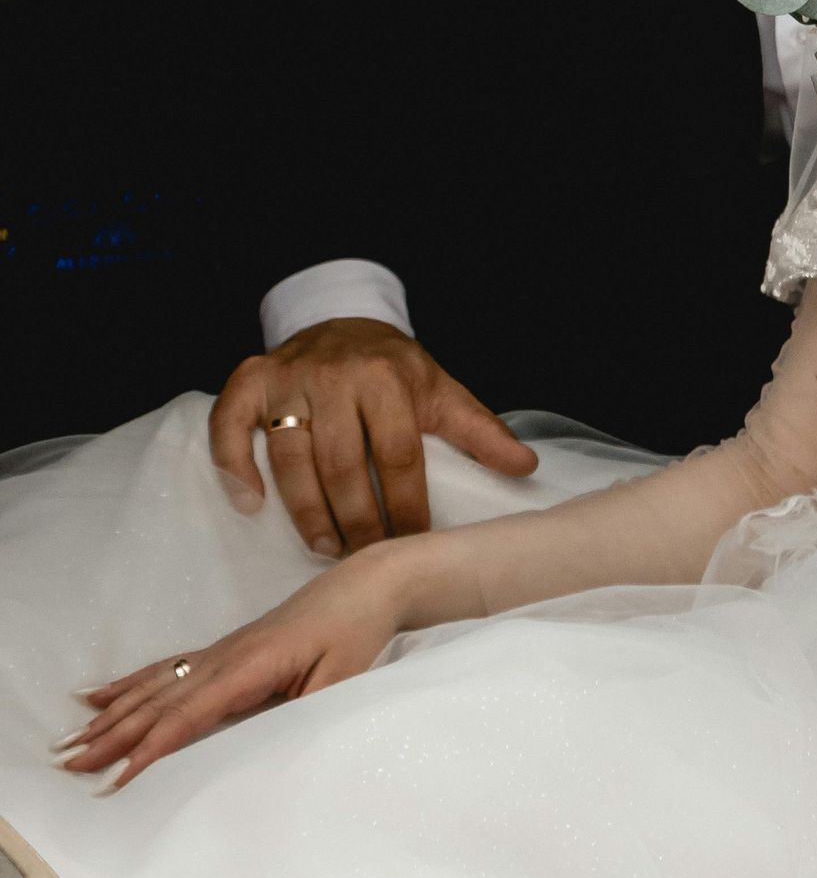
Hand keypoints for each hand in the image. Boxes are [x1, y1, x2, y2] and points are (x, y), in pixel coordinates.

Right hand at [51, 543, 421, 793]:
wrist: (365, 585)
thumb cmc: (354, 630)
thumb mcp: (340, 679)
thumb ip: (302, 715)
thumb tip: (268, 750)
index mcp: (250, 666)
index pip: (189, 714)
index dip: (151, 747)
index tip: (118, 776)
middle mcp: (225, 656)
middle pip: (158, 701)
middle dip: (112, 734)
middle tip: (71, 763)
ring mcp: (221, 650)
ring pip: (154, 685)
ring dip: (111, 712)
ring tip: (71, 737)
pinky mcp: (225, 649)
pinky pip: (167, 669)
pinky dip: (130, 683)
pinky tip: (101, 693)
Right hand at [209, 320, 536, 555]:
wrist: (342, 318)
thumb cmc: (395, 369)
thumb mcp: (440, 391)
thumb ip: (479, 431)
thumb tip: (525, 466)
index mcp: (388, 376)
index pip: (398, 455)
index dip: (406, 505)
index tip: (413, 542)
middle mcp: (335, 374)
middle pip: (342, 464)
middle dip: (358, 520)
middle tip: (365, 559)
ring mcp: (289, 377)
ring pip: (290, 457)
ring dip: (307, 511)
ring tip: (326, 547)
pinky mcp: (250, 380)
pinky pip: (230, 427)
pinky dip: (235, 467)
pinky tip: (251, 504)